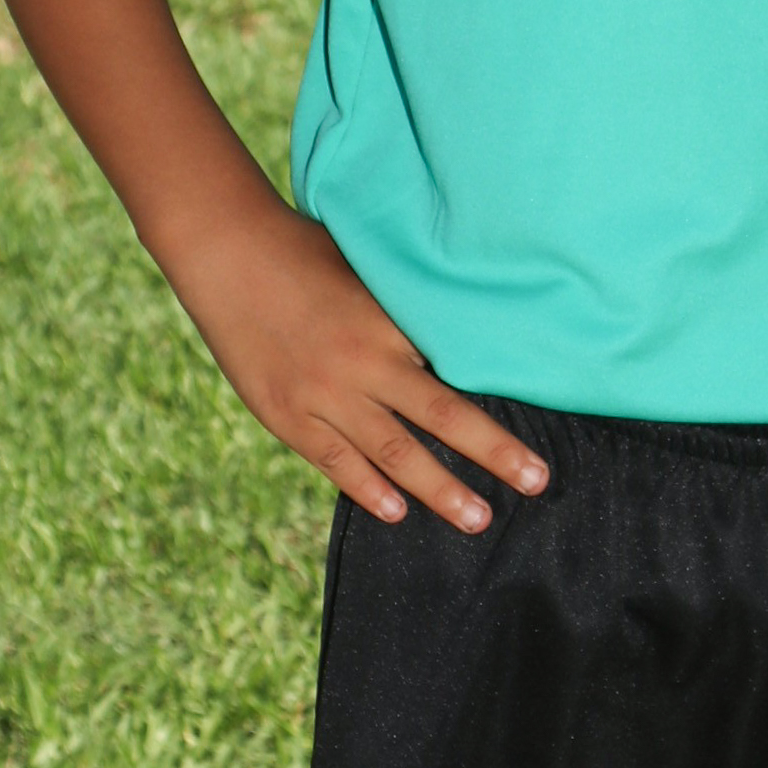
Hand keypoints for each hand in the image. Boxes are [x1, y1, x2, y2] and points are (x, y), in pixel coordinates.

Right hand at [169, 196, 549, 531]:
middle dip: (494, 452)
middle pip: (443, 416)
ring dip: (440, 489)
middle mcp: (366, 363)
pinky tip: (397, 512)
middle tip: (536, 481)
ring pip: (395, 452)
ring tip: (478, 518)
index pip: (458, 370)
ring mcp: (325, 394)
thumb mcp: (368, 269)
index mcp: (392, 323)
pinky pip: (336, 460)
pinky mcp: (287, 415)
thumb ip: (404, 305)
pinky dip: (368, 488)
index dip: (499, 398)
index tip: (536, 420)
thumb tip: (452, 324)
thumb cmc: (306, 250)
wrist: (230, 252)